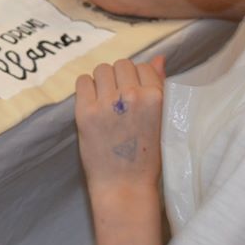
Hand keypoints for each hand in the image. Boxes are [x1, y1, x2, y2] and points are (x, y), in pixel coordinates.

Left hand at [75, 56, 165, 197]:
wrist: (124, 187)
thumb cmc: (146, 156)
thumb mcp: (162, 121)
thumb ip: (159, 87)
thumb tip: (158, 58)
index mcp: (156, 97)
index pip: (143, 66)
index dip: (137, 80)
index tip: (133, 96)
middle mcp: (132, 96)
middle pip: (121, 65)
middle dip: (119, 79)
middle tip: (118, 100)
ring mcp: (107, 103)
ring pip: (101, 70)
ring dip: (102, 82)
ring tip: (105, 102)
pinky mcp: (85, 112)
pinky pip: (82, 81)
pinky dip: (86, 89)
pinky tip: (92, 104)